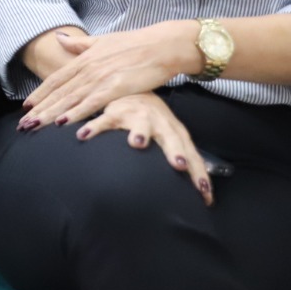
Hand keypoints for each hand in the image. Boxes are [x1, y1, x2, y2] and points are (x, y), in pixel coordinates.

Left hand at [20, 20, 198, 128]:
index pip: (56, 79)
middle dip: (39, 109)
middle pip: (58, 92)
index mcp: (84, 59)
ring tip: (33, 126)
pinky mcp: (115, 87)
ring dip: (50, 114)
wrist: (162, 45)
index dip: (40, 93)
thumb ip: (80, 44)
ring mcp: (100, 78)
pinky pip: (91, 103)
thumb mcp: (103, 41)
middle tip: (23, 124)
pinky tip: (62, 123)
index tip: (26, 106)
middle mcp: (88, 68)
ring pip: (69, 99)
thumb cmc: (135, 44)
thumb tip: (59, 38)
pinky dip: (75, 113)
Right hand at [72, 93, 214, 205]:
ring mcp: (138, 115)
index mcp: (177, 133)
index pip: (193, 155)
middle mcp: (161, 123)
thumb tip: (207, 200)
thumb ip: (186, 164)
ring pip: (140, 125)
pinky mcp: (115, 112)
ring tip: (137, 143)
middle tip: (180, 165)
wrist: (136, 89)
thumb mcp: (174, 139)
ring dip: (140, 133)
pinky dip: (94, 128)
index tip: (204, 192)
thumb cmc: (157, 122)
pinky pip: (103, 121)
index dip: (199, 173)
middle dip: (176, 151)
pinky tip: (83, 136)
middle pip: (172, 139)